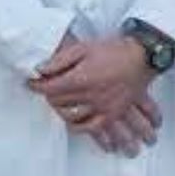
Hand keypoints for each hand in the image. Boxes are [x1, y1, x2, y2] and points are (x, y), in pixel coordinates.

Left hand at [29, 34, 158, 149]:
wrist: (143, 56)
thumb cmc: (113, 49)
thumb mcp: (84, 48)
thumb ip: (60, 60)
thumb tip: (39, 69)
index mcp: (81, 78)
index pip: (50, 88)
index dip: (37, 85)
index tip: (31, 83)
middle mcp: (90, 96)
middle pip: (59, 102)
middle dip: (50, 96)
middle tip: (47, 91)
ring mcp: (102, 106)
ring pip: (73, 117)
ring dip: (62, 112)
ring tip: (59, 106)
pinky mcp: (113, 113)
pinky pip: (94, 128)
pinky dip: (81, 128)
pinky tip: (76, 124)